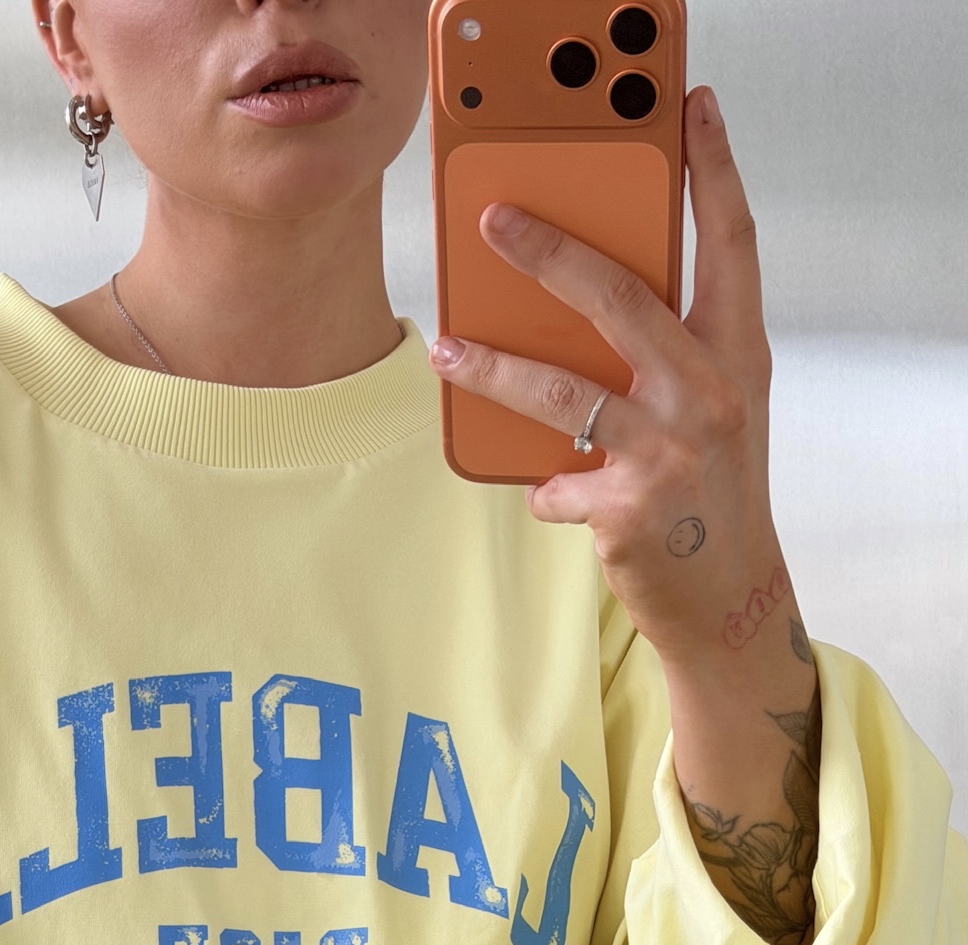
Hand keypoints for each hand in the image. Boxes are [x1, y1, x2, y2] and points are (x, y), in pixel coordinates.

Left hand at [428, 86, 785, 674]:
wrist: (730, 594)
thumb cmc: (712, 488)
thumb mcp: (714, 407)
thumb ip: (669, 353)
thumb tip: (578, 302)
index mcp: (737, 355)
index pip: (731, 244)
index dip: (714, 171)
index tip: (691, 110)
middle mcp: (710, 394)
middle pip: (620, 298)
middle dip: (549, 253)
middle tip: (493, 221)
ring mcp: (670, 452)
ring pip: (559, 392)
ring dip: (491, 368)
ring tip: (446, 347)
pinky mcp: (627, 509)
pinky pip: (553, 481)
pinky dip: (542, 488)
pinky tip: (549, 495)